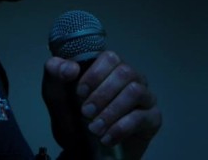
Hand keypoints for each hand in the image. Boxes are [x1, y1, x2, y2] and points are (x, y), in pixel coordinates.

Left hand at [42, 51, 161, 158]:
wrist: (83, 153)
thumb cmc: (73, 121)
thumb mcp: (56, 98)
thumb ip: (55, 76)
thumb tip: (70, 67)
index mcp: (109, 69)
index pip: (110, 57)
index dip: (95, 73)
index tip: (79, 93)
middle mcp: (130, 79)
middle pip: (125, 72)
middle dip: (102, 94)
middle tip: (85, 113)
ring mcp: (144, 98)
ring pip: (135, 91)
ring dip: (111, 111)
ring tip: (94, 129)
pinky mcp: (152, 119)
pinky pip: (142, 116)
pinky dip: (120, 128)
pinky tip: (106, 139)